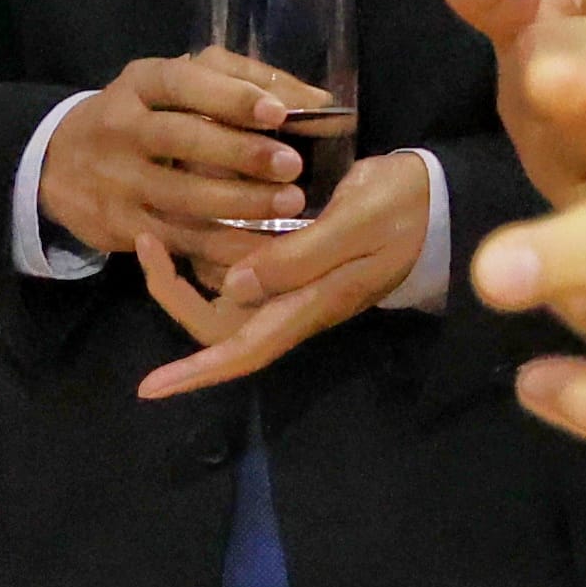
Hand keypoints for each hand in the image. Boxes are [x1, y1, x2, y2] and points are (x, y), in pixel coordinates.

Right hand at [40, 51, 320, 273]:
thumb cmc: (143, 116)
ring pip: (180, 196)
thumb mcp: (176, 85)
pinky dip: (224, 247)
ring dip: (238, 204)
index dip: (230, 97)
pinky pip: (179, 240)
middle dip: (239, 153)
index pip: (181, 82)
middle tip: (292, 165)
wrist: (60, 164)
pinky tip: (264, 249)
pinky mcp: (122, 226)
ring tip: (288, 205)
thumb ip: (242, 82)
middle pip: (179, 139)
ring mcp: (118, 180)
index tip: (277, 112)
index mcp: (140, 83)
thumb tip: (316, 101)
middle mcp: (121, 128)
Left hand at [133, 148, 432, 398]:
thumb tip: (232, 287)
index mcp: (308, 306)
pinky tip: (198, 213)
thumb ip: (298, 256)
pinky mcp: (295, 261)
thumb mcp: (355, 223)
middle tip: (148, 240)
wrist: (437, 198)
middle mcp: (293, 305)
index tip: (149, 388)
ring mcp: (292, 286)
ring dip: (188, 267)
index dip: (196, 373)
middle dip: (173, 292)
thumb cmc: (400, 210)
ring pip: (223, 295)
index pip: (243, 352)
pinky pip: (240, 266)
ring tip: (161, 224)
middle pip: (219, 324)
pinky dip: (212, 246)